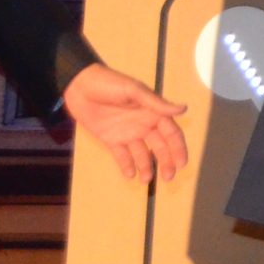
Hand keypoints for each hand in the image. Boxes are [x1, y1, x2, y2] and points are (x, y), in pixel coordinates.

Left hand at [61, 63, 188, 181]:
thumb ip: (157, 103)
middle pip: (159, 147)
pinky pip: (121, 155)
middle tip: (169, 177)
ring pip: (141, 154)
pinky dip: (126, 165)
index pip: (171, 133)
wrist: (80, 86)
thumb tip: (184, 109)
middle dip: (166, 162)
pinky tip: (130, 175)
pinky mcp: (111, 139)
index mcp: (153, 112)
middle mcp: (143, 124)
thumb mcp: (134, 91)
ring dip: (146, 167)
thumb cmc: (110, 83)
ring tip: (146, 180)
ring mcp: (127, 133)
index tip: (182, 163)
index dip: (178, 148)